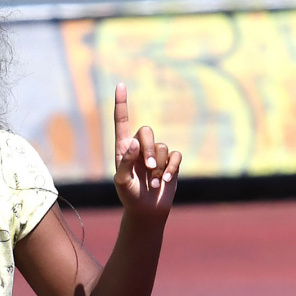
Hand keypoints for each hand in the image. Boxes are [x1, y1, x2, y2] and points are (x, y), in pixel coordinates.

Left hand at [113, 83, 180, 215]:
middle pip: (147, 132)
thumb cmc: (129, 196)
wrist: (146, 211)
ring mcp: (156, 154)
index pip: (122, 122)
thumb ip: (126, 162)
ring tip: (153, 184)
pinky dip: (170, 168)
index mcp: (124, 148)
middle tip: (149, 168)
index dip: (122, 104)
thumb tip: (134, 143)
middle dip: (149, 150)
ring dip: (158, 168)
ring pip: (161, 148)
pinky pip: (175, 156)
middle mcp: (140, 147)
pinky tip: (165, 181)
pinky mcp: (170, 162)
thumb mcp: (122, 181)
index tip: (121, 85)